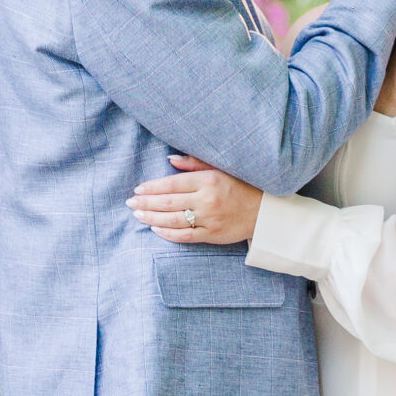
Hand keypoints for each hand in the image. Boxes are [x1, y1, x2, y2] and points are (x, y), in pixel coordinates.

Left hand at [127, 155, 262, 245]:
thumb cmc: (242, 186)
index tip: (138, 189)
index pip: (172, 184)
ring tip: (138, 214)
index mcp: (209, 180)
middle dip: (146, 203)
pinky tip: (155, 228)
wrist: (265, 211)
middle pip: (168, 203)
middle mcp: (207, 200)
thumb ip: (194, 163)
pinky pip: (185, 236)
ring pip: (173, 220)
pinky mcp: (212, 235)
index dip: (152, 188)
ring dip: (152, 218)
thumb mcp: (221, 168)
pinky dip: (167, 233)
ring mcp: (210, 219)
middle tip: (130, 202)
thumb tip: (169, 159)